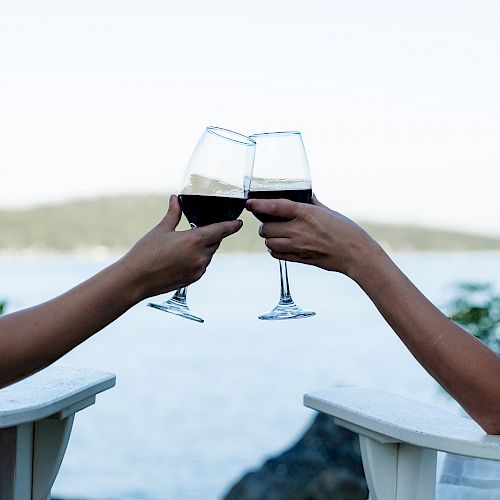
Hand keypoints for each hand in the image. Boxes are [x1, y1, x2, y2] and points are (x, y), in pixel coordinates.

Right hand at [120, 195, 241, 298]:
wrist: (135, 280)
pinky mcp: (193, 279)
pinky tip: (183, 257)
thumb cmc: (145, 253)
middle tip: (201, 229)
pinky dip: (198, 259)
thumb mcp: (161, 230)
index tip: (239, 222)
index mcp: (194, 240)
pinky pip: (202, 265)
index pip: (220, 230)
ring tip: (187, 244)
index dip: (231, 225)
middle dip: (212, 235)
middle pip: (215, 242)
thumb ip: (173, 213)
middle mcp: (200, 255)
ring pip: (209, 254)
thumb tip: (175, 199)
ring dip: (204, 247)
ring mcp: (198, 269)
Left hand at [246, 196, 380, 276]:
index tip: (249, 203)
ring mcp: (298, 246)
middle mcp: (299, 230)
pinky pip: (277, 255)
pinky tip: (281, 245)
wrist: (357, 254)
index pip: (275, 207)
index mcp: (306, 214)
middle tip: (269, 222)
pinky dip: (275, 249)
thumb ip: (312, 204)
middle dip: (265, 225)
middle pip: (266, 228)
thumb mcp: (329, 211)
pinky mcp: (300, 258)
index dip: (259, 205)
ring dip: (269, 238)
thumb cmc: (346, 231)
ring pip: (269, 242)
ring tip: (276, 234)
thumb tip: (304, 196)